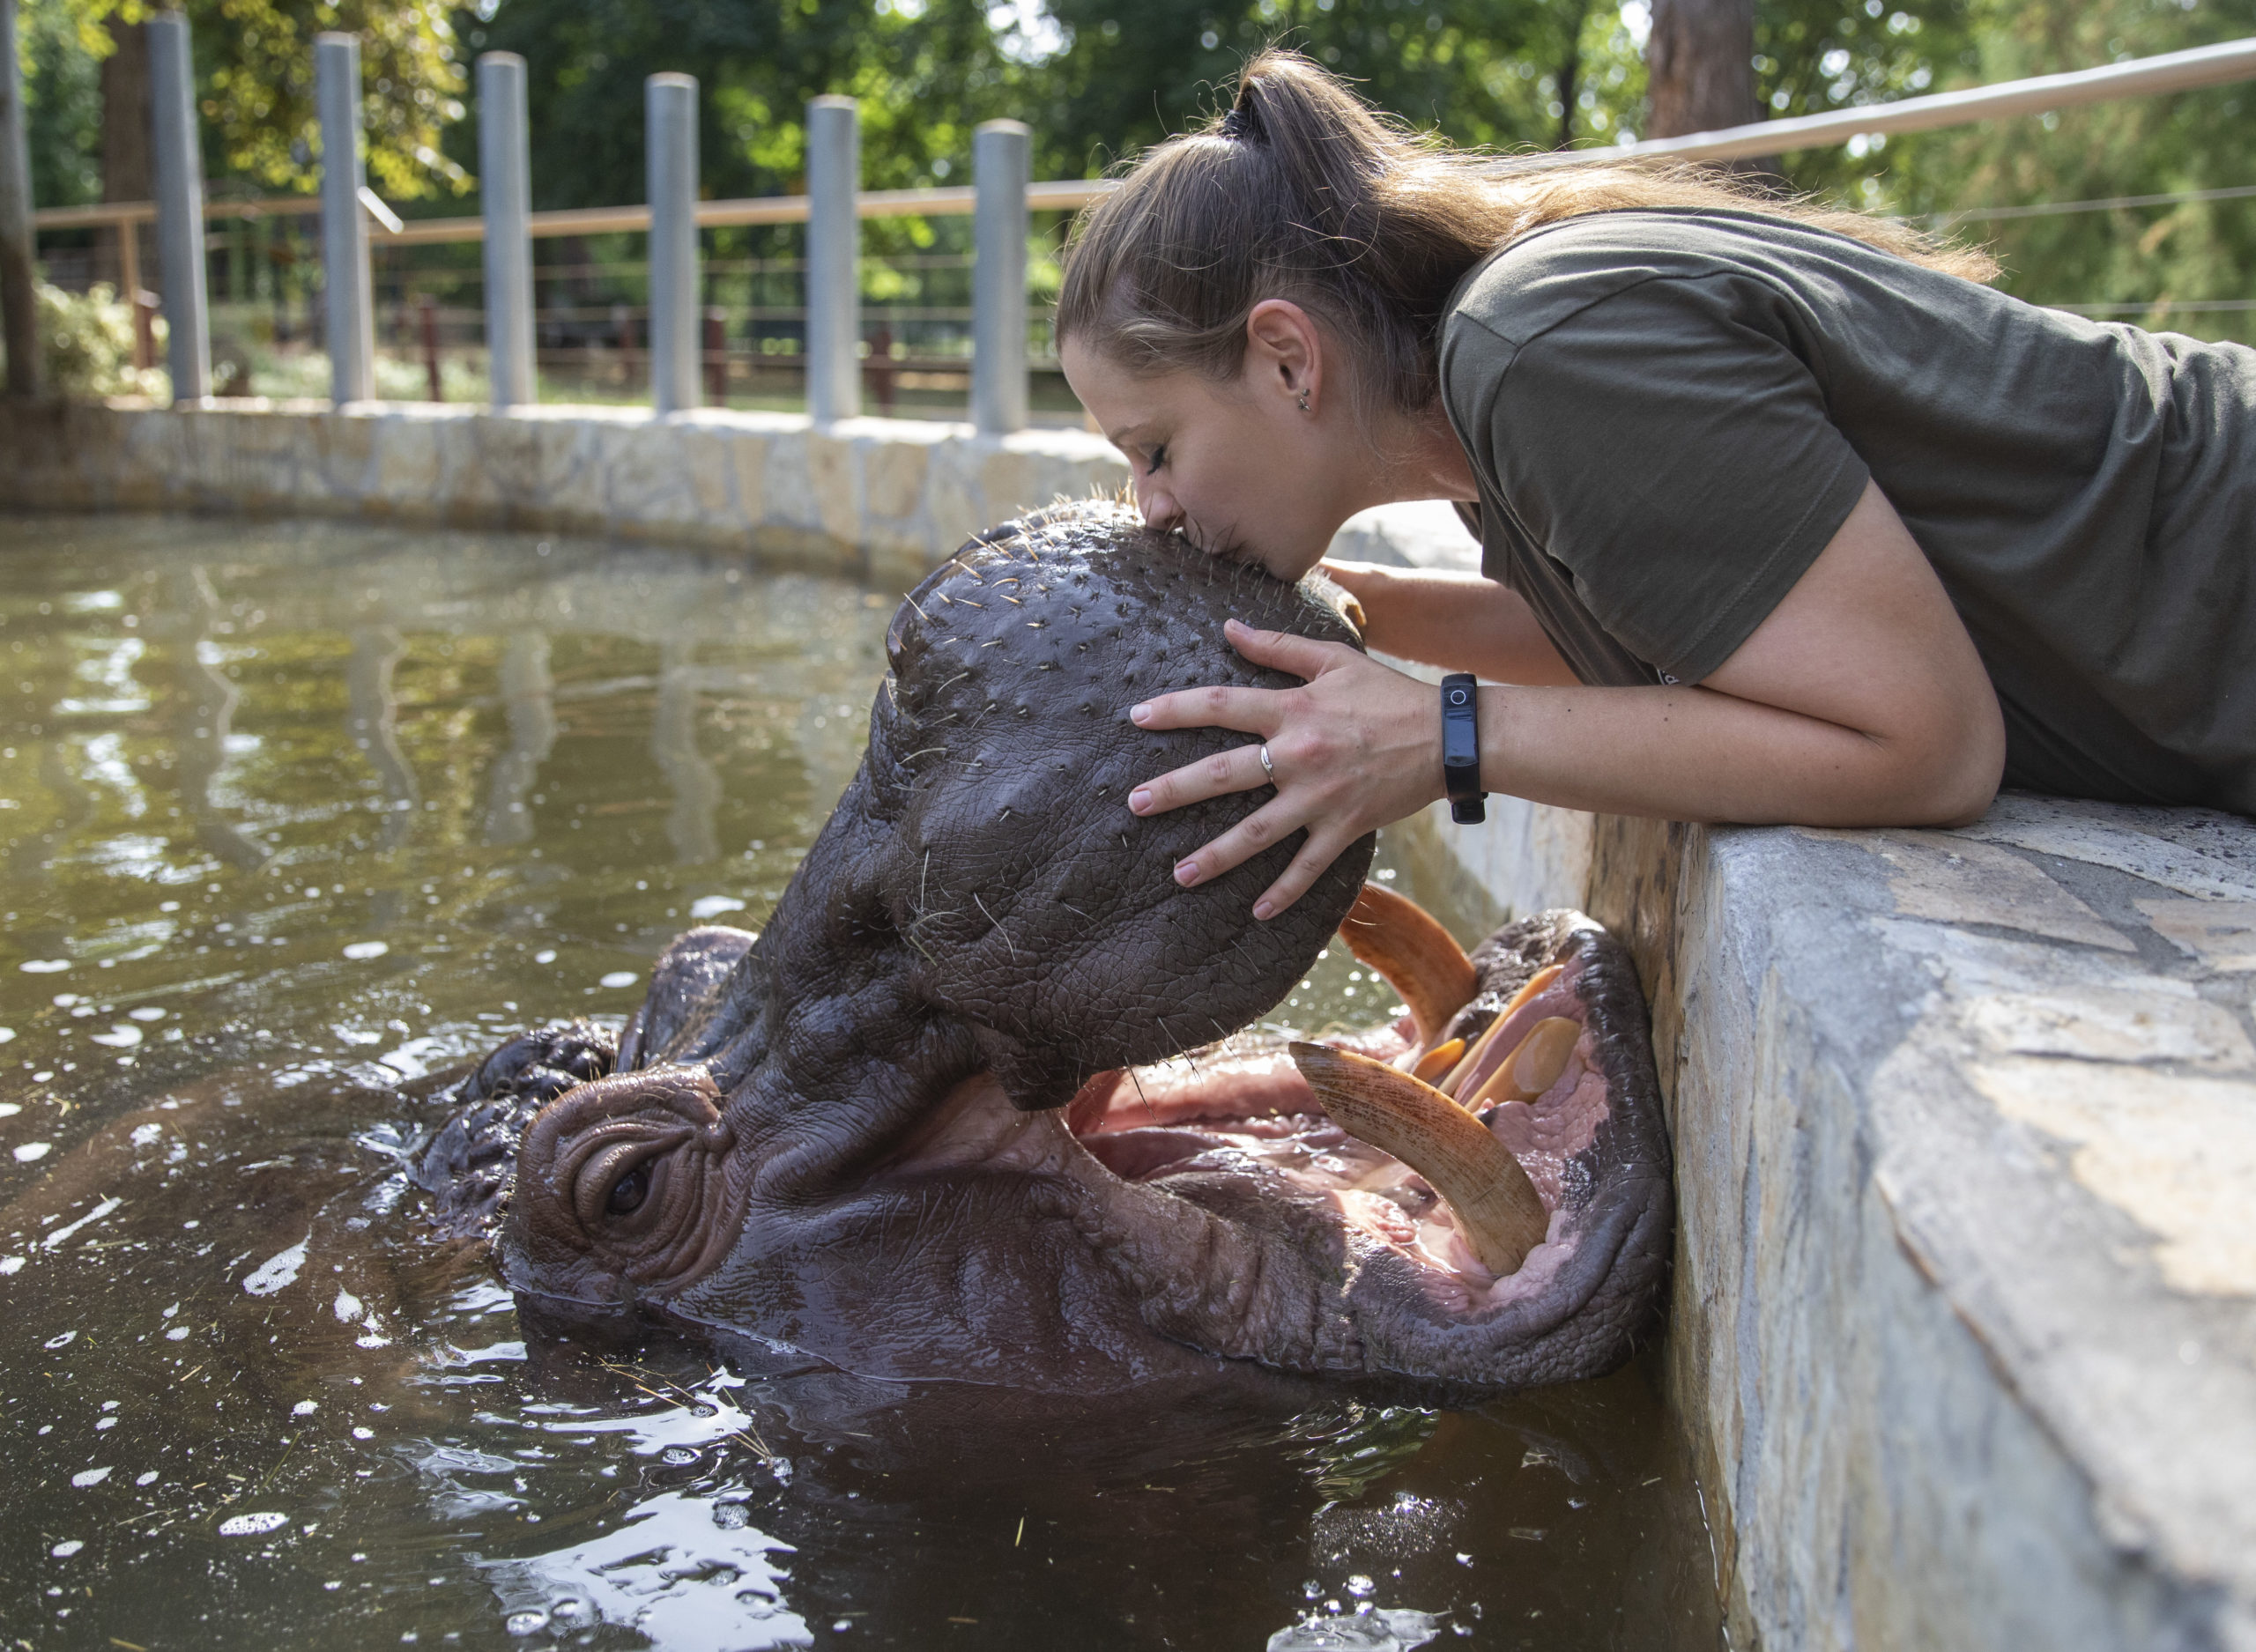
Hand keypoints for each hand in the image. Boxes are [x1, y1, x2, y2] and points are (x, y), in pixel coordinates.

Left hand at [1126, 619, 1442, 917]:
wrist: (1448, 737)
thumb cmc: (1389, 694)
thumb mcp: (1334, 658)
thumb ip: (1278, 646)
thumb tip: (1229, 627)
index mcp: (1293, 710)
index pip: (1221, 705)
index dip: (1175, 709)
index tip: (1137, 717)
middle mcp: (1298, 756)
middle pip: (1223, 775)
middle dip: (1175, 791)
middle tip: (1135, 805)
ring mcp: (1320, 797)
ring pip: (1256, 833)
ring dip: (1215, 857)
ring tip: (1180, 873)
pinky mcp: (1344, 828)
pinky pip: (1308, 867)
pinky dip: (1284, 893)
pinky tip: (1257, 912)